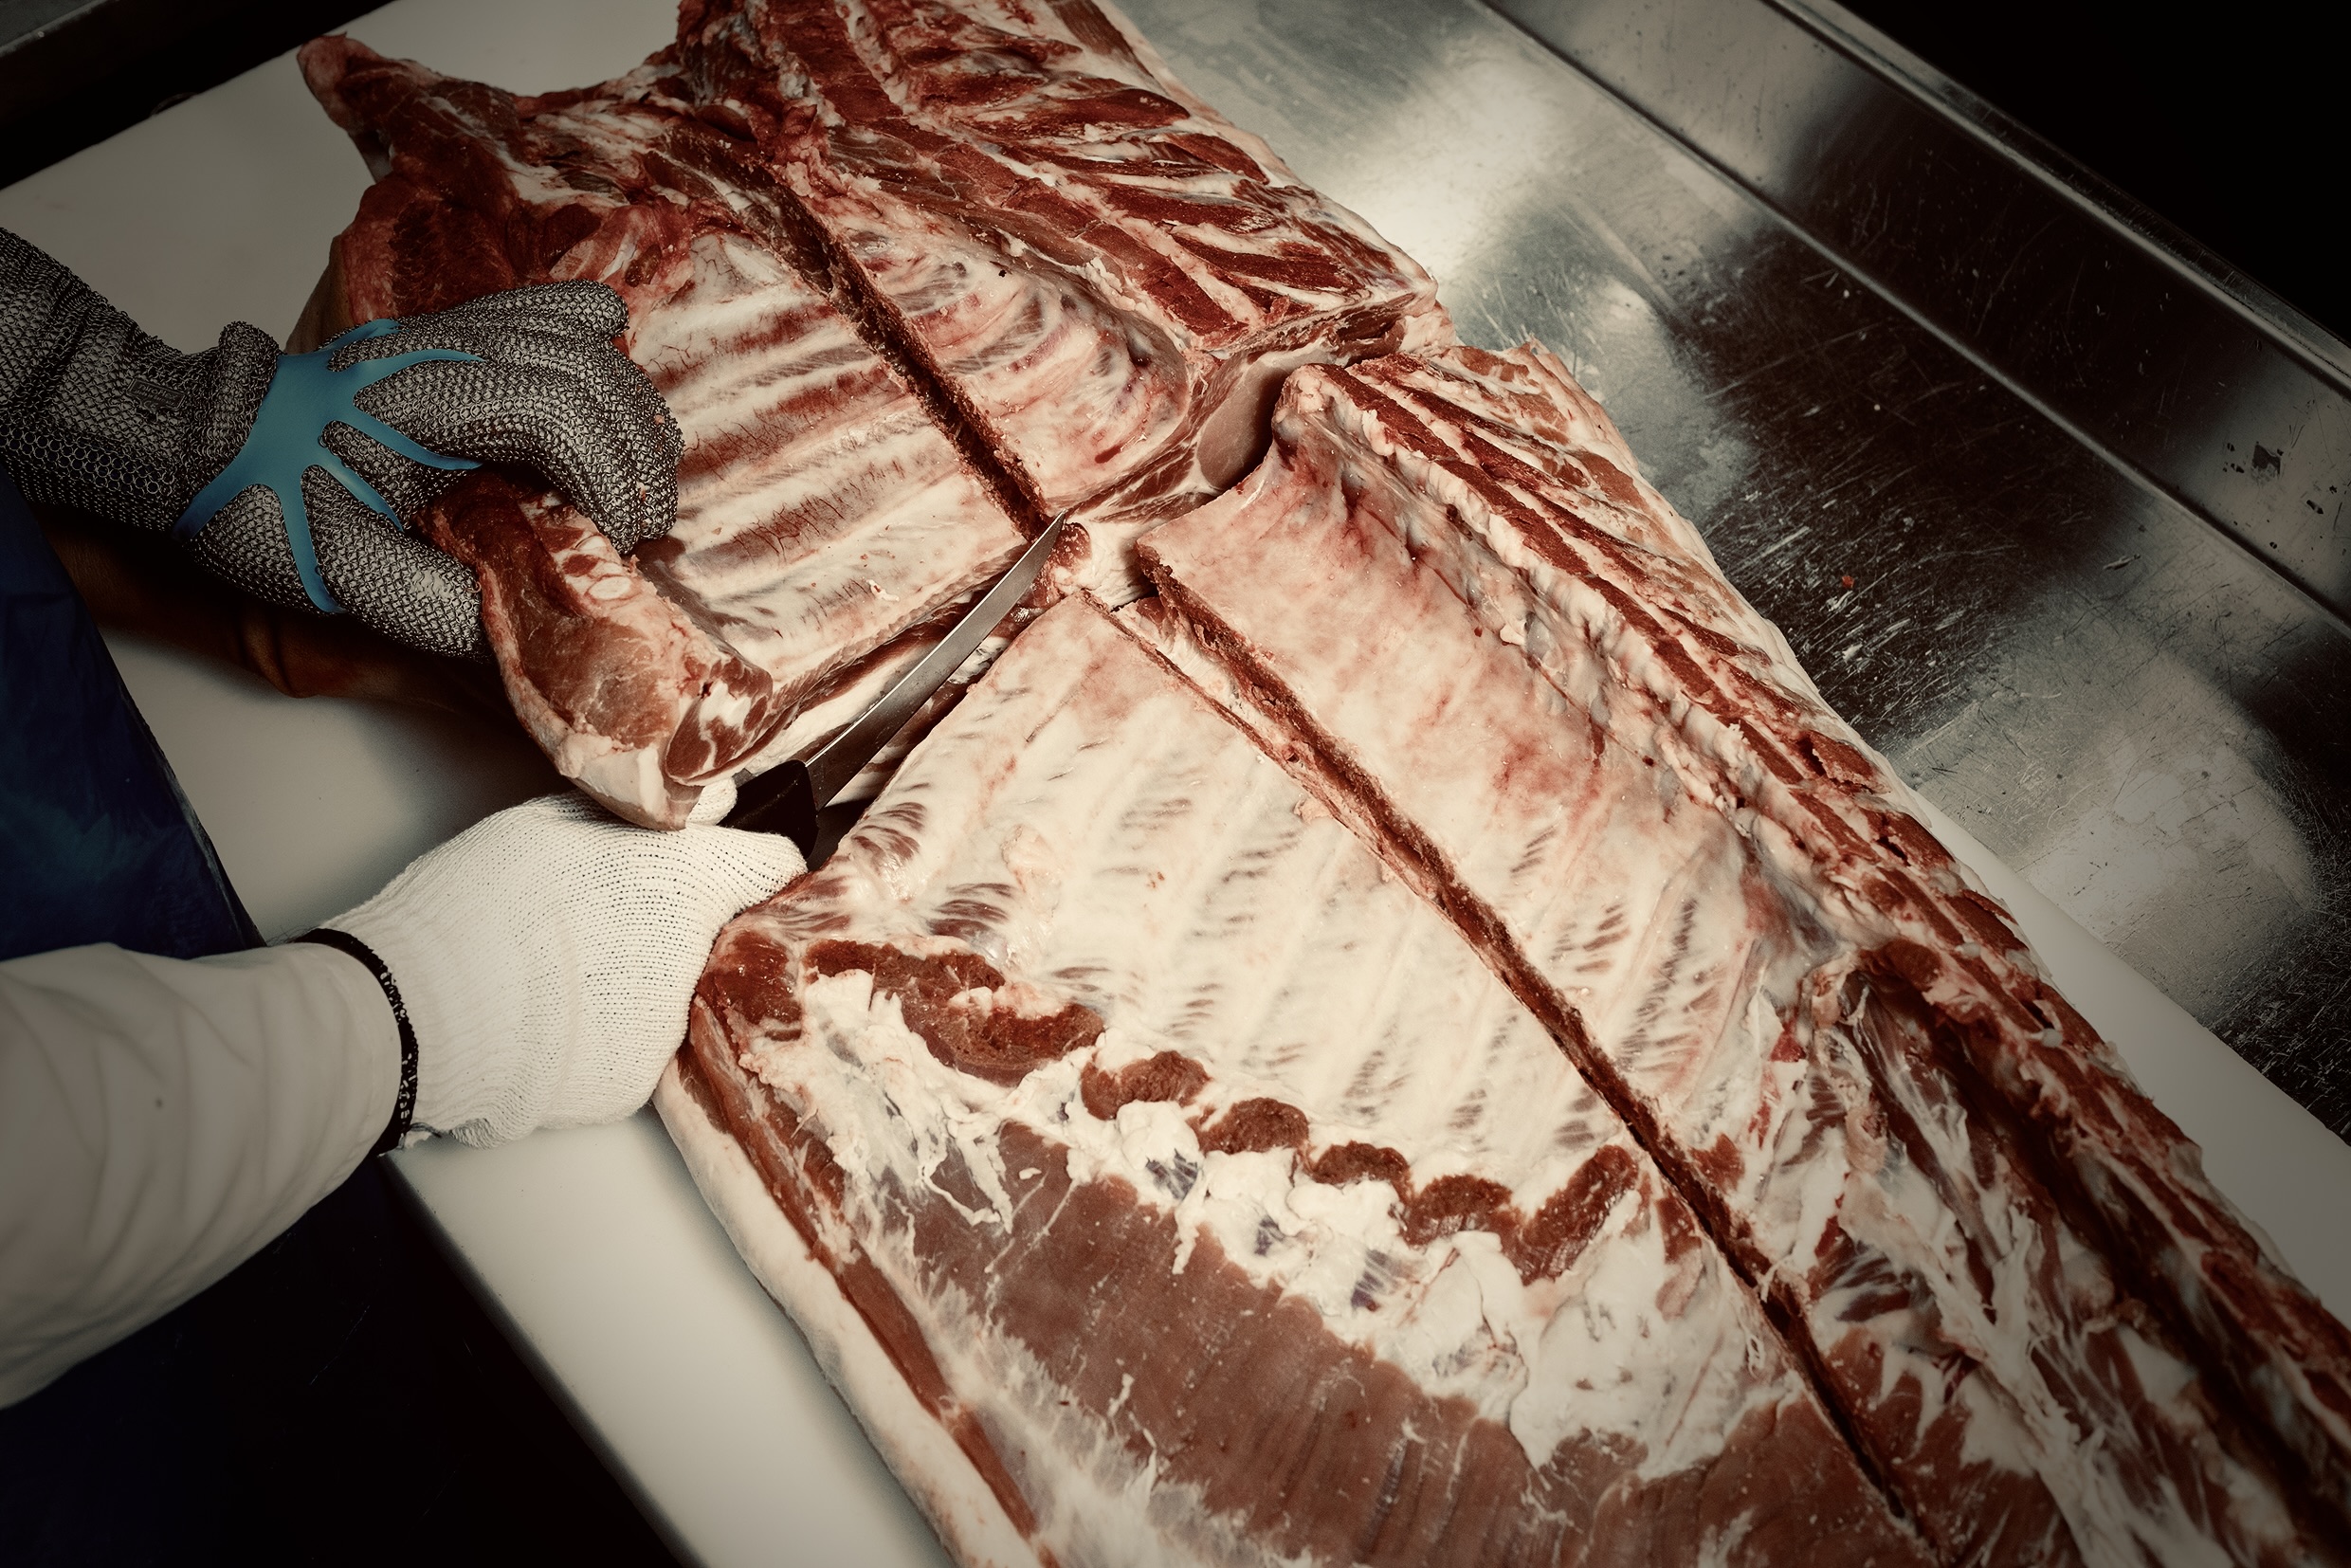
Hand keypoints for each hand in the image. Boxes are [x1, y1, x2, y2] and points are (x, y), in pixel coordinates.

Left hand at [181, 283, 681, 660]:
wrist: (202, 445)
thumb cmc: (262, 507)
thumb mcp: (348, 577)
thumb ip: (448, 609)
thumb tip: (542, 632)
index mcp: (421, 403)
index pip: (558, 410)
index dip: (609, 478)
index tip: (614, 542)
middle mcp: (445, 349)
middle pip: (591, 370)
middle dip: (636, 454)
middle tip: (636, 529)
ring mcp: (452, 330)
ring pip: (586, 339)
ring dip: (630, 413)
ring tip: (632, 484)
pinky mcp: (458, 331)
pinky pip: (555, 313)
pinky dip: (601, 352)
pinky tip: (612, 394)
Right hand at [324, 789, 800, 1146]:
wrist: (418, 1010)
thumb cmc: (478, 901)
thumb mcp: (553, 821)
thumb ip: (637, 816)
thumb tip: (703, 808)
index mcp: (691, 884)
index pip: (771, 865)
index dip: (755, 861)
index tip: (739, 865)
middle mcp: (696, 961)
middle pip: (716, 936)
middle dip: (677, 926)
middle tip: (608, 919)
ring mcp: (666, 1029)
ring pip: (669, 995)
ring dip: (635, 982)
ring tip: (561, 972)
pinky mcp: (630, 1085)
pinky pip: (628, 1048)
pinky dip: (599, 1034)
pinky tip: (549, 1017)